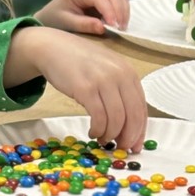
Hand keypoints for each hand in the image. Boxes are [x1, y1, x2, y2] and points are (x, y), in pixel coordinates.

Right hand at [6, 27, 146, 147]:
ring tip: (102, 139)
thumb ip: (120, 91)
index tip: (135, 146)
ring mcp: (103, 81)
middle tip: (119, 148)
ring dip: (110, 135)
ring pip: (116, 119)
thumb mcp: (107, 69)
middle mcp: (119, 75)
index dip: (139, 131)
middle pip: (133, 116)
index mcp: (128, 72)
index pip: (141, 108)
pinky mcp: (85, 88)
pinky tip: (92, 131)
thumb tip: (130, 125)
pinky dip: (98, 130)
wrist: (53, 48)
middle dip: (128, 137)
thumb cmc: (80, 61)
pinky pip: (98, 117)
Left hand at [34, 0, 128, 33]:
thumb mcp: (67, 23)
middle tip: (121, 28)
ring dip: (123, 9)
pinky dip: (122, 9)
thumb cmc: (56, 20)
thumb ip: (84, 25)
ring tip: (122, 27)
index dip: (109, 10)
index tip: (114, 26)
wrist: (50, 16)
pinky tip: (119, 22)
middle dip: (119, 10)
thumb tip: (103, 27)